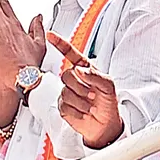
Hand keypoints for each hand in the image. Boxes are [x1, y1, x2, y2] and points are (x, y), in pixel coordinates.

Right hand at [48, 32, 123, 149]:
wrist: (105, 124)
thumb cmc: (108, 102)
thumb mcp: (109, 86)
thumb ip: (95, 75)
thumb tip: (79, 69)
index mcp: (85, 69)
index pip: (71, 54)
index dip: (60, 44)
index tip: (50, 34)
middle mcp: (75, 78)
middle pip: (66, 75)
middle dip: (81, 86)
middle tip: (93, 94)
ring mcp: (67, 92)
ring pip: (65, 92)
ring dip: (81, 101)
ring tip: (91, 105)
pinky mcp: (62, 106)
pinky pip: (63, 106)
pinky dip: (76, 111)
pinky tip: (84, 112)